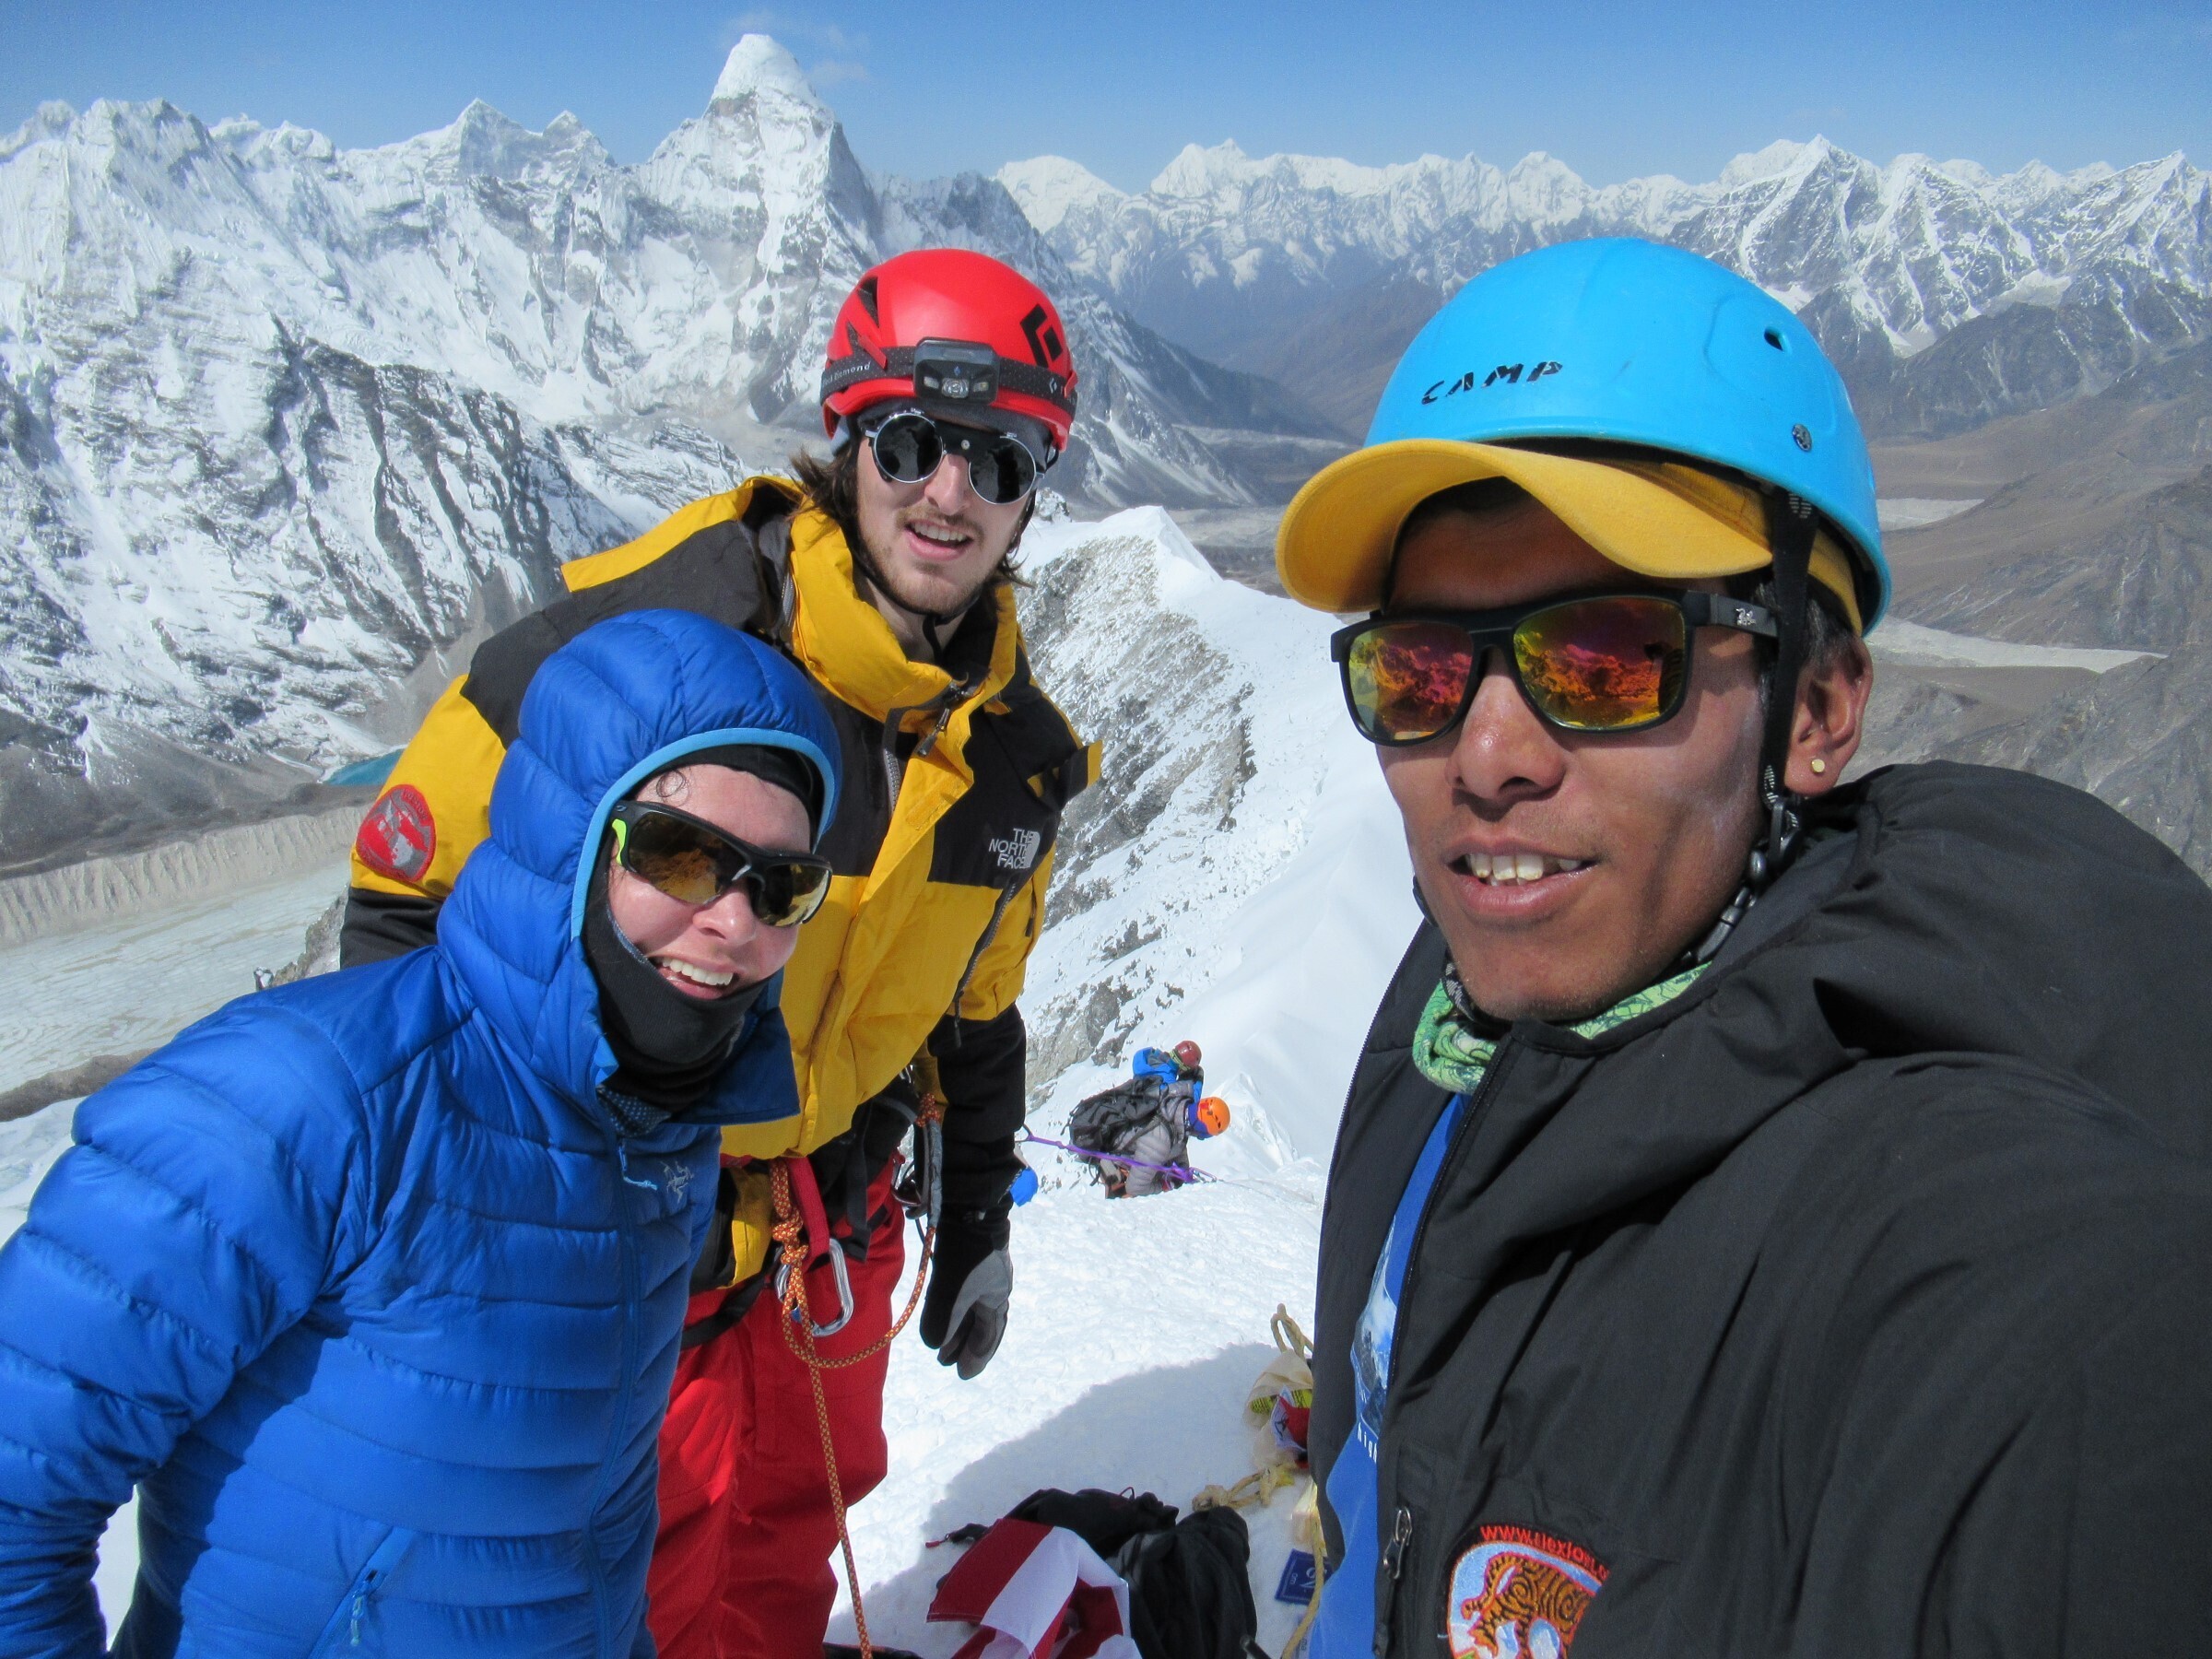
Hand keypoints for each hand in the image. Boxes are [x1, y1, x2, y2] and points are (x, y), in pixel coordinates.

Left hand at [919, 1207, 1011, 1378]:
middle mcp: (993, 1288)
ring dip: (954, 1328)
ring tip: (938, 1344)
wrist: (969, 1207)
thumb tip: (936, 1345)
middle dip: (963, 1345)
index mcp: (997, 1298)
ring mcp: (982, 1274)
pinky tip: (939, 1311)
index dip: (974, 1356)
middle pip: (980, 1325)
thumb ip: (943, 1323)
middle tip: (945, 1363)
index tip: (961, 1375)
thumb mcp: (952, 1293)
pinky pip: (961, 1294)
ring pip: (969, 1310)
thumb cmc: (965, 1255)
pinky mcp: (968, 1260)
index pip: (987, 1336)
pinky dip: (951, 1309)